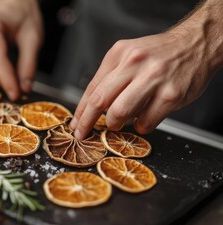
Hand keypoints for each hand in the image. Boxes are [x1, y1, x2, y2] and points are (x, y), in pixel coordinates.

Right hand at [0, 0, 42, 100]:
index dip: (6, 79)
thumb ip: (29, 64)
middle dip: (2, 82)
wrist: (13, 3)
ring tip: (16, 80)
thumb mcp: (33, 37)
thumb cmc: (23, 14)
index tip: (16, 94)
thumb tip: (25, 87)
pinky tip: (8, 73)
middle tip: (20, 90)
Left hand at [70, 23, 217, 139]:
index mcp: (119, 53)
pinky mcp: (170, 95)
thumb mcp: (130, 55)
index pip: (92, 87)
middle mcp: (134, 63)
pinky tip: (144, 118)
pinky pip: (145, 122)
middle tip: (84, 133)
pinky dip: (140, 126)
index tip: (76, 124)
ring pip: (119, 114)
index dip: (81, 110)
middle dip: (87, 122)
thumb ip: (112, 78)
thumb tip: (94, 108)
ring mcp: (153, 79)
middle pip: (100, 101)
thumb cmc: (160, 54)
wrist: (196, 44)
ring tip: (119, 122)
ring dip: (115, 125)